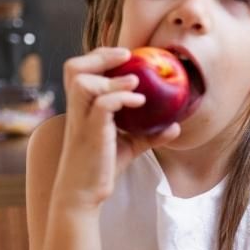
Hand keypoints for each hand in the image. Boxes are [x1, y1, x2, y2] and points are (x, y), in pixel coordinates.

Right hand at [55, 47, 180, 206]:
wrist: (84, 193)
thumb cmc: (102, 167)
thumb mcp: (129, 146)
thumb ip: (149, 134)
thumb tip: (176, 126)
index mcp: (82, 106)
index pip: (80, 70)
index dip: (99, 56)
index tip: (125, 55)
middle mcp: (77, 109)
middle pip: (73, 67)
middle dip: (100, 56)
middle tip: (126, 56)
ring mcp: (81, 120)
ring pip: (82, 81)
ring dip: (111, 77)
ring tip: (135, 80)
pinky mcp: (90, 133)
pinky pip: (102, 105)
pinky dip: (121, 97)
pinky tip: (139, 101)